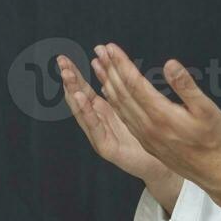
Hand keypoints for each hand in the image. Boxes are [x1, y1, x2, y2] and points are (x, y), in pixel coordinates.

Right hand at [56, 52, 170, 184]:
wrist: (159, 163)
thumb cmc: (148, 135)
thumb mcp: (132, 107)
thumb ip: (119, 89)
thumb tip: (108, 66)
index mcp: (103, 111)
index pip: (84, 89)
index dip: (74, 74)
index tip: (63, 58)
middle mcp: (98, 123)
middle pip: (80, 98)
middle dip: (70, 79)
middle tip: (61, 61)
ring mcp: (100, 136)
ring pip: (84, 111)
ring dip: (74, 93)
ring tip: (67, 76)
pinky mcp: (106, 148)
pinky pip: (95, 128)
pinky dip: (87, 112)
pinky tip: (80, 97)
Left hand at [86, 42, 220, 208]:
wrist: (214, 172)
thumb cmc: (215, 139)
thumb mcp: (208, 110)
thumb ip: (186, 86)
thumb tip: (170, 64)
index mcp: (161, 115)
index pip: (134, 84)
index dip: (121, 64)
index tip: (111, 48)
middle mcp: (148, 126)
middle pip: (122, 93)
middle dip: (110, 69)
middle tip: (99, 50)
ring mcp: (145, 136)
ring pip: (119, 106)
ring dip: (107, 84)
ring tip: (98, 66)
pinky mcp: (146, 142)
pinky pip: (124, 118)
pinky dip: (114, 102)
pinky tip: (110, 92)